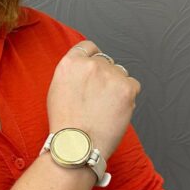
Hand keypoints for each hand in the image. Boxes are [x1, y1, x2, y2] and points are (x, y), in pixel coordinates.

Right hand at [47, 41, 140, 159]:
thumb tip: (84, 69)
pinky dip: (127, 95)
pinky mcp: (127, 88)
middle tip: (98, 95)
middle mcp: (91, 64)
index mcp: (70, 62)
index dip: (92, 56)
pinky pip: (133, 84)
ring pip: (120, 72)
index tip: (95, 66)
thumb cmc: (65, 121)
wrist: (78, 142)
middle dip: (104, 75)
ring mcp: (110, 75)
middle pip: (105, 61)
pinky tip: (115, 108)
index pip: (87, 46)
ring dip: (116, 84)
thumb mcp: (57, 88)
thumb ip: (72, 72)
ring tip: (105, 105)